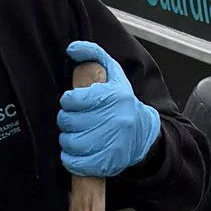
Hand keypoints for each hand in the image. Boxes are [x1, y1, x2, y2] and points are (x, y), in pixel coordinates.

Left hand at [59, 42, 161, 178]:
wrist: (143, 134)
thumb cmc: (123, 103)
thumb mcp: (114, 74)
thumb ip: (93, 54)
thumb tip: (72, 48)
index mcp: (114, 96)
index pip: (72, 99)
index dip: (68, 101)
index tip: (73, 103)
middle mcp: (114, 120)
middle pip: (68, 121)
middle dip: (66, 120)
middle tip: (74, 119)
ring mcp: (111, 143)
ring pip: (69, 141)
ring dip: (67, 138)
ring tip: (75, 134)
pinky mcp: (107, 162)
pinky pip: (75, 162)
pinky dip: (70, 157)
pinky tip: (76, 150)